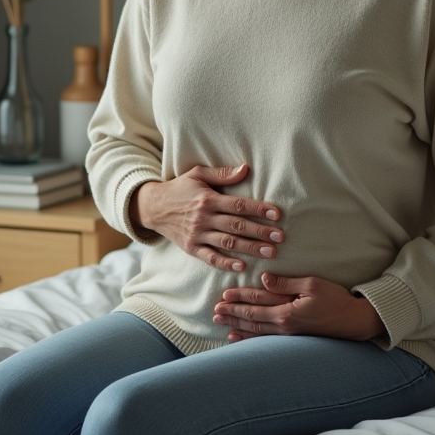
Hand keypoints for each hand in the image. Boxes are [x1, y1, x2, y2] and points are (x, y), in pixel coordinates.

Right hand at [131, 164, 284, 271]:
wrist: (153, 207)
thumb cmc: (180, 188)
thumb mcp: (198, 174)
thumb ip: (222, 173)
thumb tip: (246, 169)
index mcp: (208, 199)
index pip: (238, 205)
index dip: (258, 209)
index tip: (277, 214)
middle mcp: (203, 218)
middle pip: (237, 226)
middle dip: (260, 232)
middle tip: (280, 237)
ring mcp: (197, 234)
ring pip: (228, 243)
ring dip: (250, 248)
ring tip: (270, 252)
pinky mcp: (191, 248)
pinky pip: (210, 258)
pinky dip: (226, 263)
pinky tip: (242, 266)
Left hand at [213, 272, 386, 341]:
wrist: (354, 321)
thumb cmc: (335, 299)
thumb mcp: (311, 284)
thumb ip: (285, 283)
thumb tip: (264, 277)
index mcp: (287, 310)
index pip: (257, 302)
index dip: (239, 298)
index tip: (224, 296)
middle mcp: (285, 325)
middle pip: (253, 318)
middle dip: (233, 314)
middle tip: (215, 312)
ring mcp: (289, 334)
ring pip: (257, 330)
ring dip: (238, 326)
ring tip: (222, 325)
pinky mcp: (294, 337)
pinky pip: (267, 338)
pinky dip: (251, 338)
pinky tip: (240, 337)